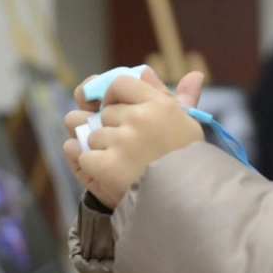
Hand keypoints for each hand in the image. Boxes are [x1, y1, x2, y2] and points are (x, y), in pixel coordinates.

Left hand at [61, 68, 204, 207]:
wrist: (188, 201)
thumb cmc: (187, 161)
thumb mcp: (185, 124)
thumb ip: (167, 95)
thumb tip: (147, 70)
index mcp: (158, 104)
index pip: (119, 84)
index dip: (112, 96)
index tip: (116, 109)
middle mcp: (139, 118)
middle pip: (104, 113)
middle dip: (109, 129)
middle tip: (129, 149)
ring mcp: (122, 141)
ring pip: (92, 135)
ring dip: (101, 149)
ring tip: (123, 165)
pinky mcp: (108, 165)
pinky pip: (83, 156)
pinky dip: (91, 167)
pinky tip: (110, 175)